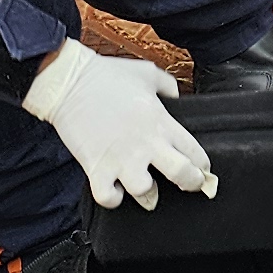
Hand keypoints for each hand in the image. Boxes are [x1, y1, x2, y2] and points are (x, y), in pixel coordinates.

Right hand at [24, 41, 220, 210]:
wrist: (70, 82)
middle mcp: (146, 144)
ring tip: (145, 188)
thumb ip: (168, 86)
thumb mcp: (148, 73)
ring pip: (146, 193)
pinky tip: (115, 190)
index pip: (195, 152)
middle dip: (190, 184)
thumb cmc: (108, 75)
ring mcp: (121, 158)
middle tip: (188, 185)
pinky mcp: (96, 168)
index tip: (202, 170)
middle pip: (182, 174)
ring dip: (148, 195)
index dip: (202, 165)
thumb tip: (176, 96)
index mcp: (161, 122)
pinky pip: (108, 198)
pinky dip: (112, 199)